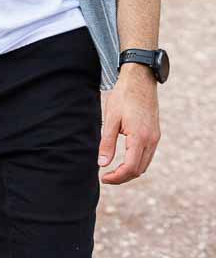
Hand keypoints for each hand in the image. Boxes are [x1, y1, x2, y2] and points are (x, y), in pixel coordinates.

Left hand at [99, 63, 160, 184]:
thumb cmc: (123, 96)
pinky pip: (147, 155)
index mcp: (139, 137)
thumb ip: (107, 142)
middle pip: (139, 170)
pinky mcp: (155, 134)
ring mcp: (155, 138)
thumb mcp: (111, 118)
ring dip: (130, 171)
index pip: (130, 167)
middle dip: (122, 177)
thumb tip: (102, 164)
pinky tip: (124, 159)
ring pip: (144, 165)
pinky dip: (137, 162)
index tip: (103, 178)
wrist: (140, 79)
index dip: (117, 177)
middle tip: (106, 177)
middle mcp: (151, 140)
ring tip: (113, 170)